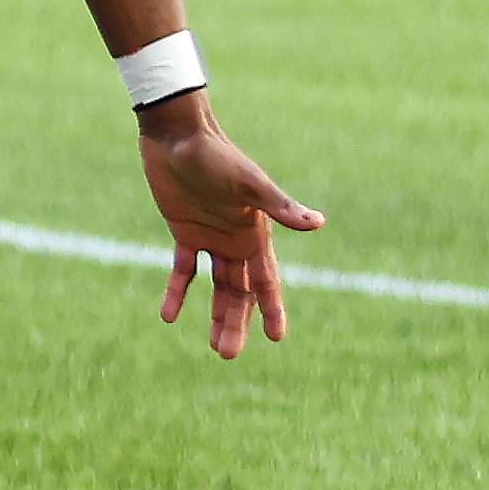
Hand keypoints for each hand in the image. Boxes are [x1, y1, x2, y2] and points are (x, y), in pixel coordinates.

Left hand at [138, 95, 324, 358]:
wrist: (179, 135)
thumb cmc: (217, 156)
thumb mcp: (249, 184)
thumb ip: (280, 206)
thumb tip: (319, 223)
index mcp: (257, 234)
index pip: (268, 281)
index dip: (272, 309)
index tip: (277, 339)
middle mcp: (238, 241)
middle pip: (241, 292)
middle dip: (238, 323)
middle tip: (227, 354)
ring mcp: (212, 238)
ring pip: (217, 287)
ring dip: (215, 315)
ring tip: (215, 348)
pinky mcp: (184, 232)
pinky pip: (183, 270)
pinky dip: (178, 291)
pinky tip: (169, 317)